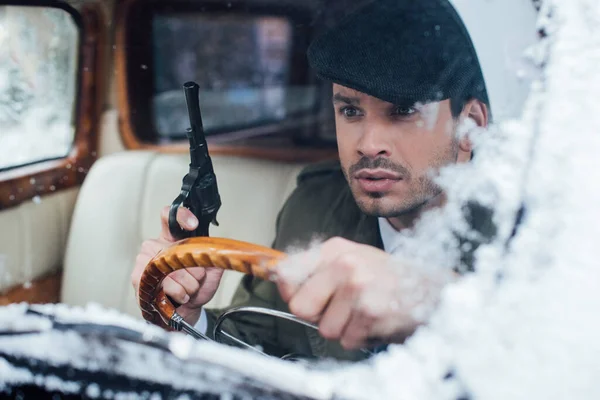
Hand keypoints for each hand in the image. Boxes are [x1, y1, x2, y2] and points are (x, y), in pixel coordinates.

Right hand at [130, 206, 223, 324]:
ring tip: (187, 290)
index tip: (193, 224)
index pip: (170, 215)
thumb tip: (220, 247)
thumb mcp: (212, 269)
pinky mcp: (138, 277)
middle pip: (177, 249)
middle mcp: (156, 245)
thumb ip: (215, 254)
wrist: (186, 311)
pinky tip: (178, 296)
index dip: (181, 216)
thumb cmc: (196, 287)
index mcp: (172, 237)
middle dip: (194, 269)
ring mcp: (145, 260)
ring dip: (187, 284)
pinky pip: (163, 282)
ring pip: (171, 268)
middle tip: (195, 279)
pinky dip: (177, 292)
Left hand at [276, 237, 450, 349]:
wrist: (432, 290)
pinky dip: (360, 338)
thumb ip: (318, 270)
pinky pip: (347, 340)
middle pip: (300, 307)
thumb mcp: (352, 260)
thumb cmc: (388, 278)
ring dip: (343, 329)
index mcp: (334, 249)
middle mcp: (344, 263)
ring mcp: (358, 287)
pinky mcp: (370, 312)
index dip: (291, 292)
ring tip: (363, 314)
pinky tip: (375, 321)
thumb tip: (280, 280)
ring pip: (325, 329)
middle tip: (341, 309)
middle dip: (318, 316)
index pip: (287, 273)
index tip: (305, 298)